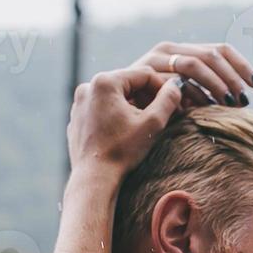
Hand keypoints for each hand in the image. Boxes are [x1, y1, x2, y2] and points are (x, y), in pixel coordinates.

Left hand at [66, 66, 182, 177]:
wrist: (94, 178)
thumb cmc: (122, 150)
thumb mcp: (153, 123)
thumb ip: (168, 100)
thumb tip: (175, 86)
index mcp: (105, 82)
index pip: (143, 74)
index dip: (163, 87)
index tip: (175, 103)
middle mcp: (87, 86)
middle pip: (128, 83)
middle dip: (148, 96)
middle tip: (164, 113)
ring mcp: (79, 103)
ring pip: (115, 96)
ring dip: (133, 105)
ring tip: (147, 123)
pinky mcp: (77, 118)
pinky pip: (102, 109)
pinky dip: (116, 114)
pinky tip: (127, 132)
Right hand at [132, 41, 252, 107]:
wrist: (116, 112)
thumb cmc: (154, 108)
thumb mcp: (186, 96)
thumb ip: (206, 90)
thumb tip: (242, 96)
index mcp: (183, 51)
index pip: (220, 49)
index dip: (241, 65)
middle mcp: (169, 50)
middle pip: (211, 55)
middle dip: (231, 77)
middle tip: (243, 99)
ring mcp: (155, 59)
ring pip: (195, 64)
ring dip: (215, 83)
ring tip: (228, 103)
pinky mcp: (145, 72)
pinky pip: (176, 79)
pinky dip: (194, 92)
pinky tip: (206, 107)